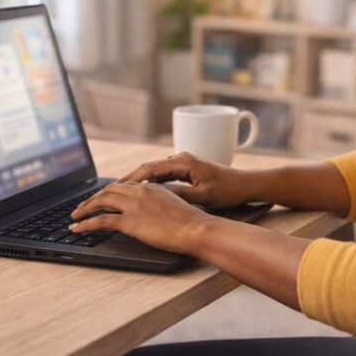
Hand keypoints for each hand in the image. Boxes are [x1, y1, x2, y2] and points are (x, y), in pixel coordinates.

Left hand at [69, 181, 212, 254]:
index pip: (122, 186)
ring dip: (84, 209)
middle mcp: (140, 191)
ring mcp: (134, 205)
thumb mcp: (174, 205)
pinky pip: (101, 220)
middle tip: (80, 207)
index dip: (107, 192)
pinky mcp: (130, 221)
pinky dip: (85, 224)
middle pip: (107, 190)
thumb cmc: (191, 222)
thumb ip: (159, 204)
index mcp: (150, 187)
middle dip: (91, 199)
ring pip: (101, 201)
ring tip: (74, 217)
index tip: (98, 198)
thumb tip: (152, 212)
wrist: (196, 228)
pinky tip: (77, 228)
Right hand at [107, 152, 255, 209]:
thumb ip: (179, 195)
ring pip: (154, 170)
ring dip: (138, 180)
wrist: (246, 184)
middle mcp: (181, 159)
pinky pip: (162, 174)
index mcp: (184, 162)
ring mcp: (184, 163)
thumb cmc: (228, 190)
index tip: (115, 189)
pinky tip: (140, 191)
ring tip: (118, 192)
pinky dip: (149, 181)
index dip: (131, 180)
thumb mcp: (203, 196)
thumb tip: (157, 196)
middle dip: (129, 179)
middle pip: (148, 167)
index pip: (150, 170)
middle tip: (109, 191)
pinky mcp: (187, 169)